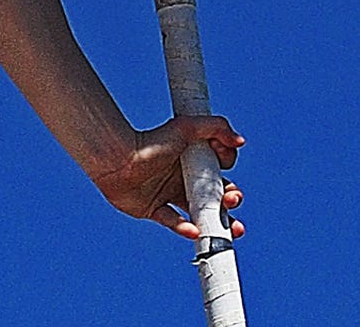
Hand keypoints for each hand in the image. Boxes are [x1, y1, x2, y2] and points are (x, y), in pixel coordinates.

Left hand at [91, 116, 248, 241]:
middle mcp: (182, 178)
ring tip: (234, 229)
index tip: (225, 165)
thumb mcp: (187, 127)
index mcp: (192, 160)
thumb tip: (240, 141)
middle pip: (213, 195)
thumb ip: (216, 127)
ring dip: (216, 222)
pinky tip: (195, 231)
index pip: (218, 170)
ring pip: (198, 213)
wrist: (118, 158)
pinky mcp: (154, 210)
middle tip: (233, 200)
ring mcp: (168, 195)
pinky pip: (173, 223)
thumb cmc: (151, 141)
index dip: (227, 171)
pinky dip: (185, 229)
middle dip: (230, 200)